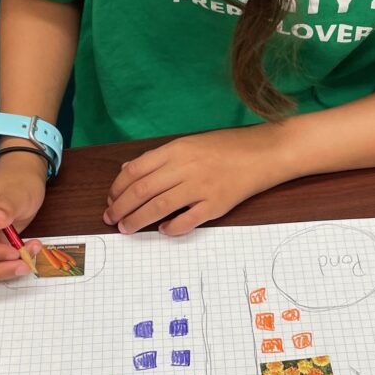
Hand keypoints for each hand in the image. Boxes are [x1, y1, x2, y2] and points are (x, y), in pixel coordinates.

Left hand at [104, 125, 290, 234]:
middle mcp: (186, 167)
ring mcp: (202, 187)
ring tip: (126, 229)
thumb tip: (130, 169)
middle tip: (111, 219)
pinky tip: (163, 230)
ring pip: (159, 206)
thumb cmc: (226, 148)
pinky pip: (188, 220)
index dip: (117, 188)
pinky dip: (172, 227)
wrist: (264, 153)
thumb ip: (159, 157)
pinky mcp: (217, 205)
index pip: (136, 171)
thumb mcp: (189, 144)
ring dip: (138, 220)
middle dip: (121, 208)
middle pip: (142, 191)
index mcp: (176, 150)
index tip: (110, 200)